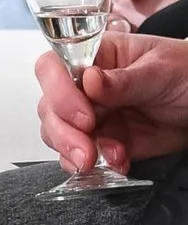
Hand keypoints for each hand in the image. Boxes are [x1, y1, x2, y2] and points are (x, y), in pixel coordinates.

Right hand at [37, 23, 187, 176]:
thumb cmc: (187, 72)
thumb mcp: (161, 70)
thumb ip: (125, 79)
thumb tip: (89, 80)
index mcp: (96, 57)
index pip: (53, 68)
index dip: (58, 91)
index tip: (84, 115)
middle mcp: (86, 87)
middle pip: (50, 107)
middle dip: (62, 132)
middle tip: (84, 151)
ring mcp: (95, 116)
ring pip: (58, 134)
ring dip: (72, 152)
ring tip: (97, 161)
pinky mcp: (107, 142)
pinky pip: (84, 157)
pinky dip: (95, 168)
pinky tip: (118, 163)